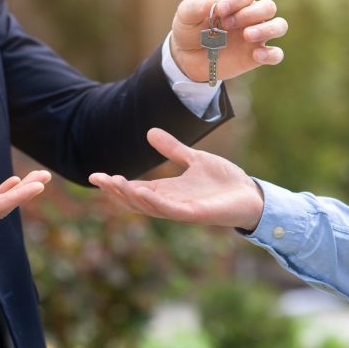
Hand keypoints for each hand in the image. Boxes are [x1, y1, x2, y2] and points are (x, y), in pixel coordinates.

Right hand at [89, 128, 263, 231]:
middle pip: (136, 201)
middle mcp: (171, 203)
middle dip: (116, 192)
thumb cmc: (225, 181)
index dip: (116, 184)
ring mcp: (182, 210)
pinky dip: (154, 202)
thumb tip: (150, 132)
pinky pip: (170, 210)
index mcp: (168, 191)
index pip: (135, 189)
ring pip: (148, 207)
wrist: (251, 194)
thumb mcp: (195, 159)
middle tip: (99, 179)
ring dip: (131, 196)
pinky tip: (142, 192)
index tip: (97, 176)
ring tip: (116, 183)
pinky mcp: (195, 214)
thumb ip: (173, 149)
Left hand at [170, 0, 286, 82]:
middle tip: (227, 24)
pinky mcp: (256, 56)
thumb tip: (214, 3)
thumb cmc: (189, 30)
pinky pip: (276, 54)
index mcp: (234, 0)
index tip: (220, 10)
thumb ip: (195, 6)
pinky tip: (256, 55)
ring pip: (279, 25)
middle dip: (251, 13)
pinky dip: (271, 54)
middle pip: (268, 6)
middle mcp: (249, 15)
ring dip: (267, 29)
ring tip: (247, 35)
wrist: (187, 58)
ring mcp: (256, 36)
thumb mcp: (185, 16)